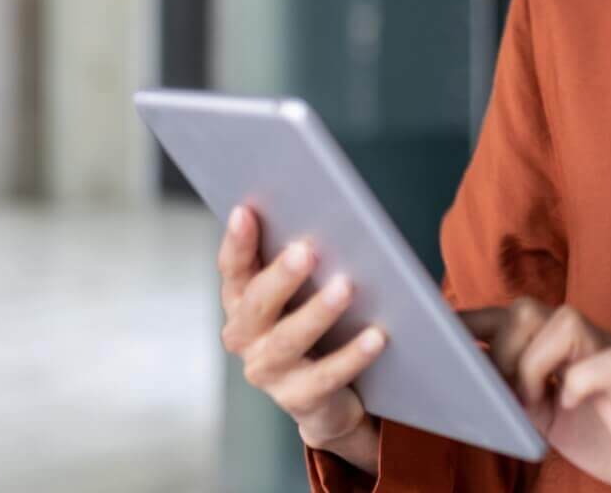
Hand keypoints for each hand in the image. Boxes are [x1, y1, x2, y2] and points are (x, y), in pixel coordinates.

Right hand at [217, 204, 388, 451]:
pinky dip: (352, 355)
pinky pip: (327, 375)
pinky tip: (377, 336)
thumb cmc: (316, 329)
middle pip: (258, 303)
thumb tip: (330, 217)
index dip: (237, 242)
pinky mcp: (298, 398)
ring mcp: (269, 371)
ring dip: (317, 312)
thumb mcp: (302, 294)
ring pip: (289, 339)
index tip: (245, 211)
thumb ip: (302, 263)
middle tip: (307, 250)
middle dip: (281, 276)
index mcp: (242, 302)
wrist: (328, 398)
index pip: (233, 269)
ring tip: (346, 287)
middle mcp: (246, 337)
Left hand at [460, 298, 610, 492]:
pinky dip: (577, 385)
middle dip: (504, 354)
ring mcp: (608, 353)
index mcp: (556, 343)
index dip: (467, 320)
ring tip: (536, 404)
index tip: (431, 335)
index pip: (504, 315)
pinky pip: (601, 364)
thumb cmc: (600, 433)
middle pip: (526, 310)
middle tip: (511, 398)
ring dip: (535, 366)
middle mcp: (582, 338)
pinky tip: (570, 407)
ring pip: (563, 322)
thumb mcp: (541, 410)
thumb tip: (459, 374)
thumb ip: (509, 386)